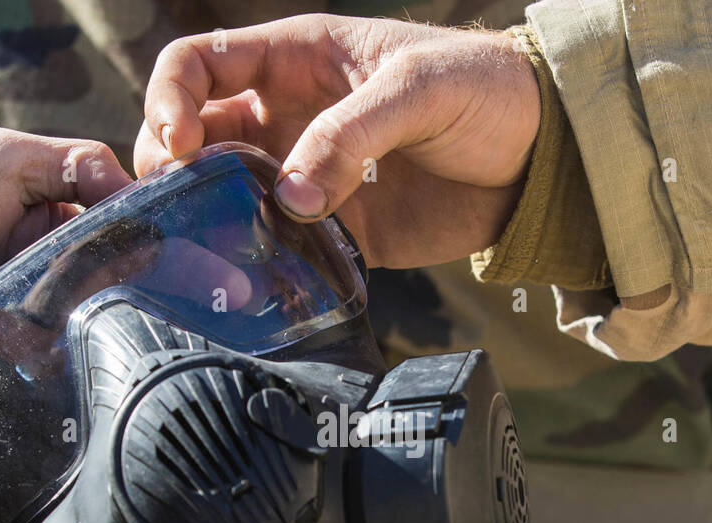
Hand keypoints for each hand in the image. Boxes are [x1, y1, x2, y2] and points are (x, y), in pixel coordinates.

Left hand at [0, 128, 131, 394]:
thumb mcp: (3, 158)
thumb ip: (76, 162)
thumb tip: (143, 194)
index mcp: (66, 223)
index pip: (131, 232)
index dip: (146, 237)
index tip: (156, 244)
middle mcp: (64, 273)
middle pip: (121, 284)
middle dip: (116, 282)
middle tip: (94, 279)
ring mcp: (46, 321)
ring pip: (97, 327)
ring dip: (82, 320)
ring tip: (51, 312)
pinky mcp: (25, 365)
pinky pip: (62, 369)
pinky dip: (55, 360)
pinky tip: (33, 348)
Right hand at [136, 14, 539, 269]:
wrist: (539, 157)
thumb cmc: (485, 90)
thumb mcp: (415, 89)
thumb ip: (350, 136)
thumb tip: (291, 198)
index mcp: (296, 60)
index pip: (200, 64)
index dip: (171, 98)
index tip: (181, 143)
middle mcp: (289, 116)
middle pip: (198, 134)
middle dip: (173, 164)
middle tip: (178, 199)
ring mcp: (309, 175)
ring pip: (230, 195)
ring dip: (212, 217)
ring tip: (211, 242)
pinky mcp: (337, 228)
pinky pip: (282, 246)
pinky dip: (264, 260)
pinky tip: (262, 273)